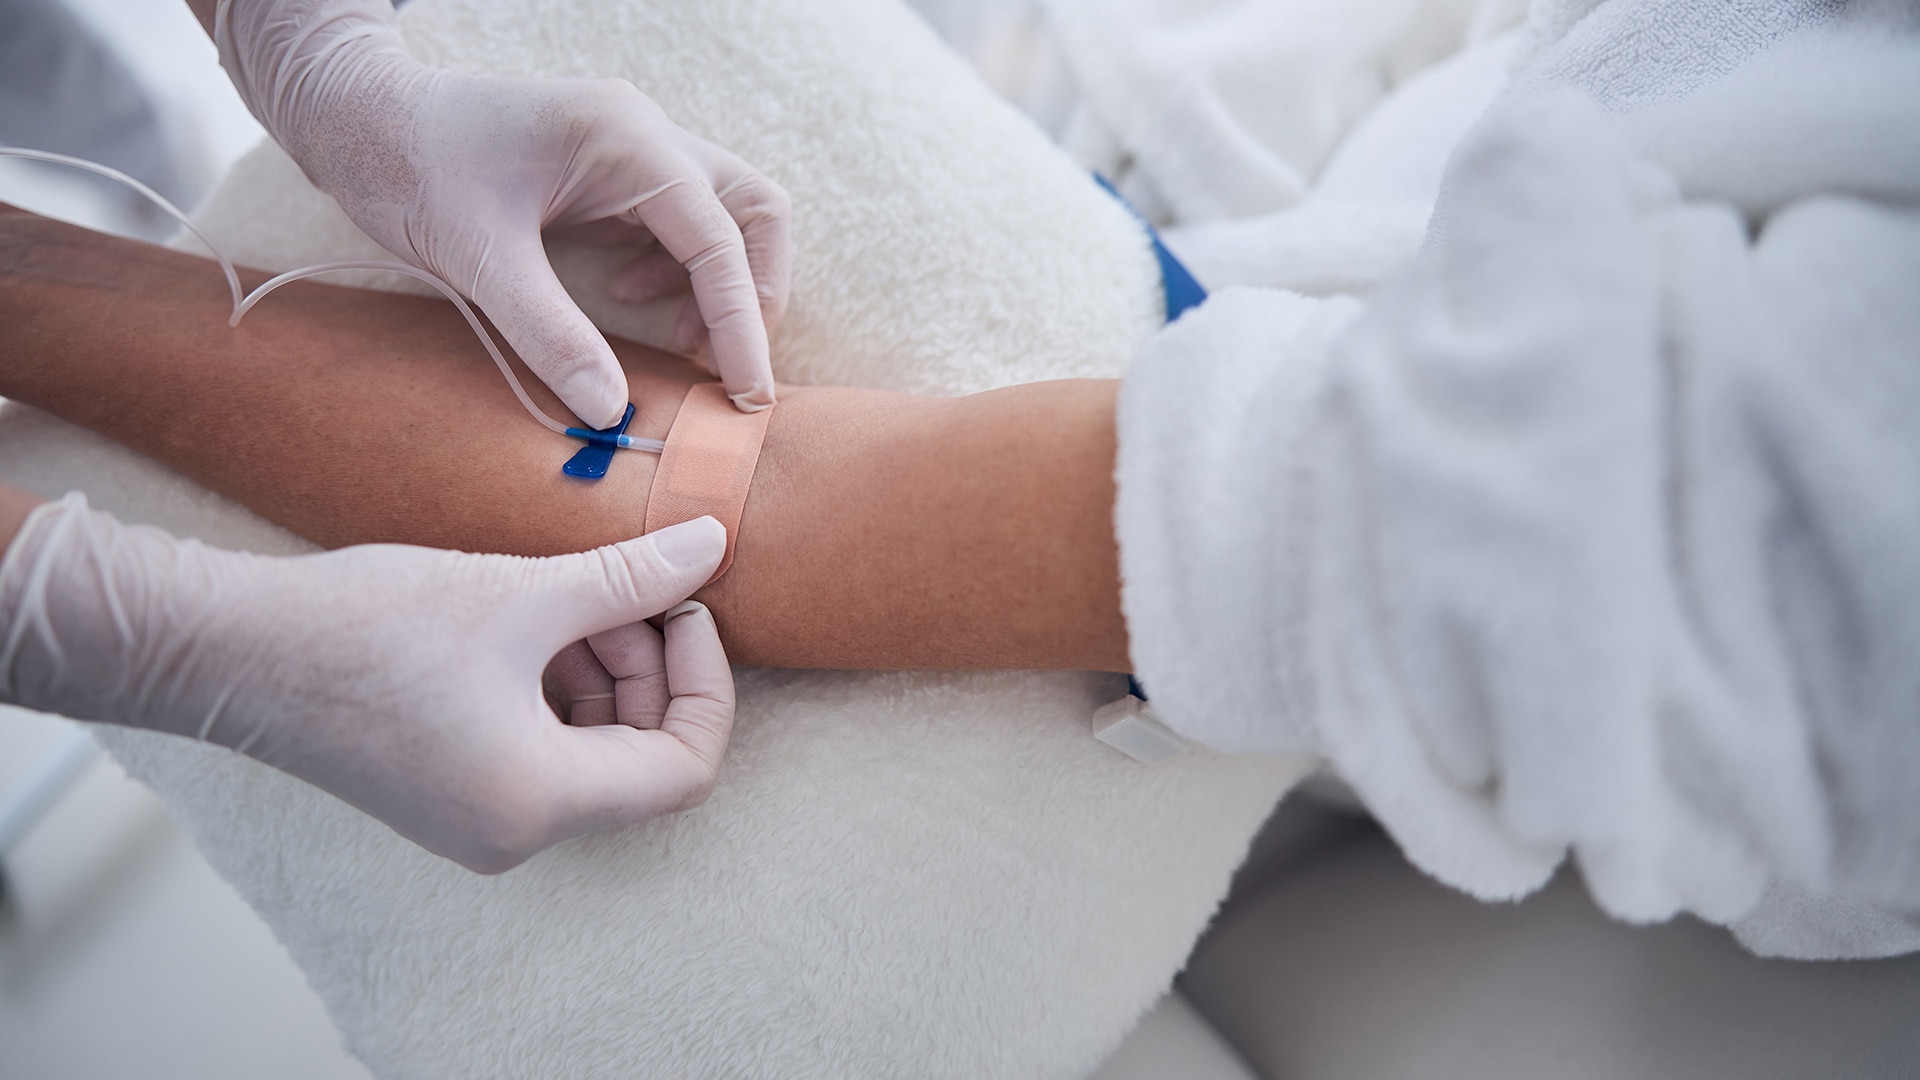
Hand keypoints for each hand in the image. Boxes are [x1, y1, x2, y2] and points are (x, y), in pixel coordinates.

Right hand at [0, 493, 736, 872]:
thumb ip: (631, 578)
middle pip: (640, 759)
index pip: (684, 768)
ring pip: (590, 749)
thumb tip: (717, 544)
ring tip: (570, 597)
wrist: (228, 649)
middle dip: (649, 667)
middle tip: (626, 588)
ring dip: (602, 670)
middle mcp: (514, 834)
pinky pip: (540, 748)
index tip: (687, 606)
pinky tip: (531, 621)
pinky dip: (555, 686)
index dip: (705, 683)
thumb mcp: (520, 594)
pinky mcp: (446, 794)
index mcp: (541, 803)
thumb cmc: (366, 627)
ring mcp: (477, 821)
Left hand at [213, 0, 789, 427]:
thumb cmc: (408, 164)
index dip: (741, 321)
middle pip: (753, 212)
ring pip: (725, 215)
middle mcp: (644, 135)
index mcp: (625, 140)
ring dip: (719, 283)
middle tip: (726, 365)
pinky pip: (679, 220)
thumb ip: (549, 332)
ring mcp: (631, 148)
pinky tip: (628, 298)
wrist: (355, 115)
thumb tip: (610, 410)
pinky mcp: (610, 170)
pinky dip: (678, 270)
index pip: (718, 238)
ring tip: (679, 342)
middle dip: (753, 292)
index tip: (745, 392)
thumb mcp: (477, 257)